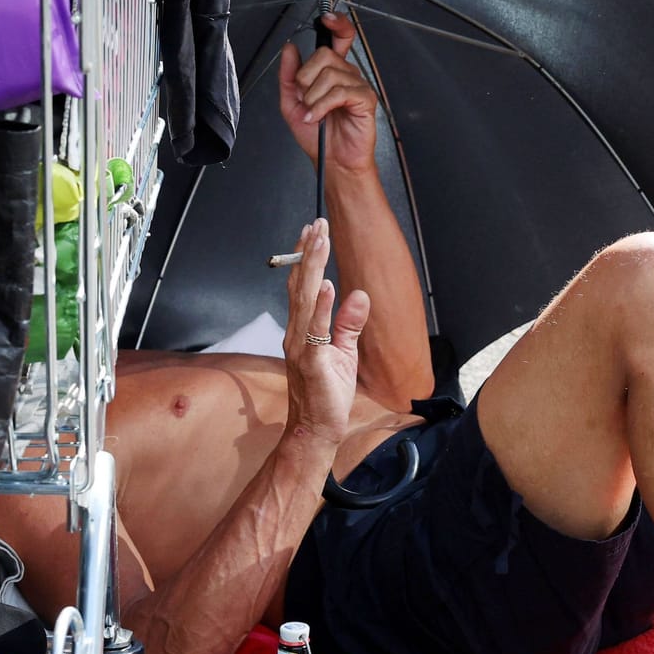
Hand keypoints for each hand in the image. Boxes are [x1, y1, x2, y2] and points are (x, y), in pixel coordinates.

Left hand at [278, 13, 377, 174]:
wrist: (332, 162)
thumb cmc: (318, 137)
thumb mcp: (291, 103)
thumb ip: (289, 75)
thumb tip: (290, 48)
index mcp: (332, 71)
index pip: (339, 37)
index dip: (336, 23)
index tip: (326, 17)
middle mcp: (347, 74)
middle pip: (324, 55)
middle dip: (306, 78)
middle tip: (306, 98)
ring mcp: (358, 85)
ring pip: (330, 74)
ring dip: (313, 97)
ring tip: (313, 113)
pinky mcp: (365, 99)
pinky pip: (340, 91)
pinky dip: (323, 105)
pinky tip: (318, 116)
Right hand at [283, 218, 370, 454]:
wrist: (316, 430)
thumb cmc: (326, 395)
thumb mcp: (344, 354)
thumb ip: (349, 324)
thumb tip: (357, 294)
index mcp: (302, 331)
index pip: (303, 287)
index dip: (308, 258)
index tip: (314, 231)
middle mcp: (296, 334)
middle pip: (301, 286)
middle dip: (309, 252)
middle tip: (317, 223)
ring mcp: (301, 348)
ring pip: (305, 300)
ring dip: (313, 268)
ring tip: (319, 240)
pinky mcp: (313, 363)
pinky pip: (316, 331)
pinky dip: (321, 308)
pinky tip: (328, 286)